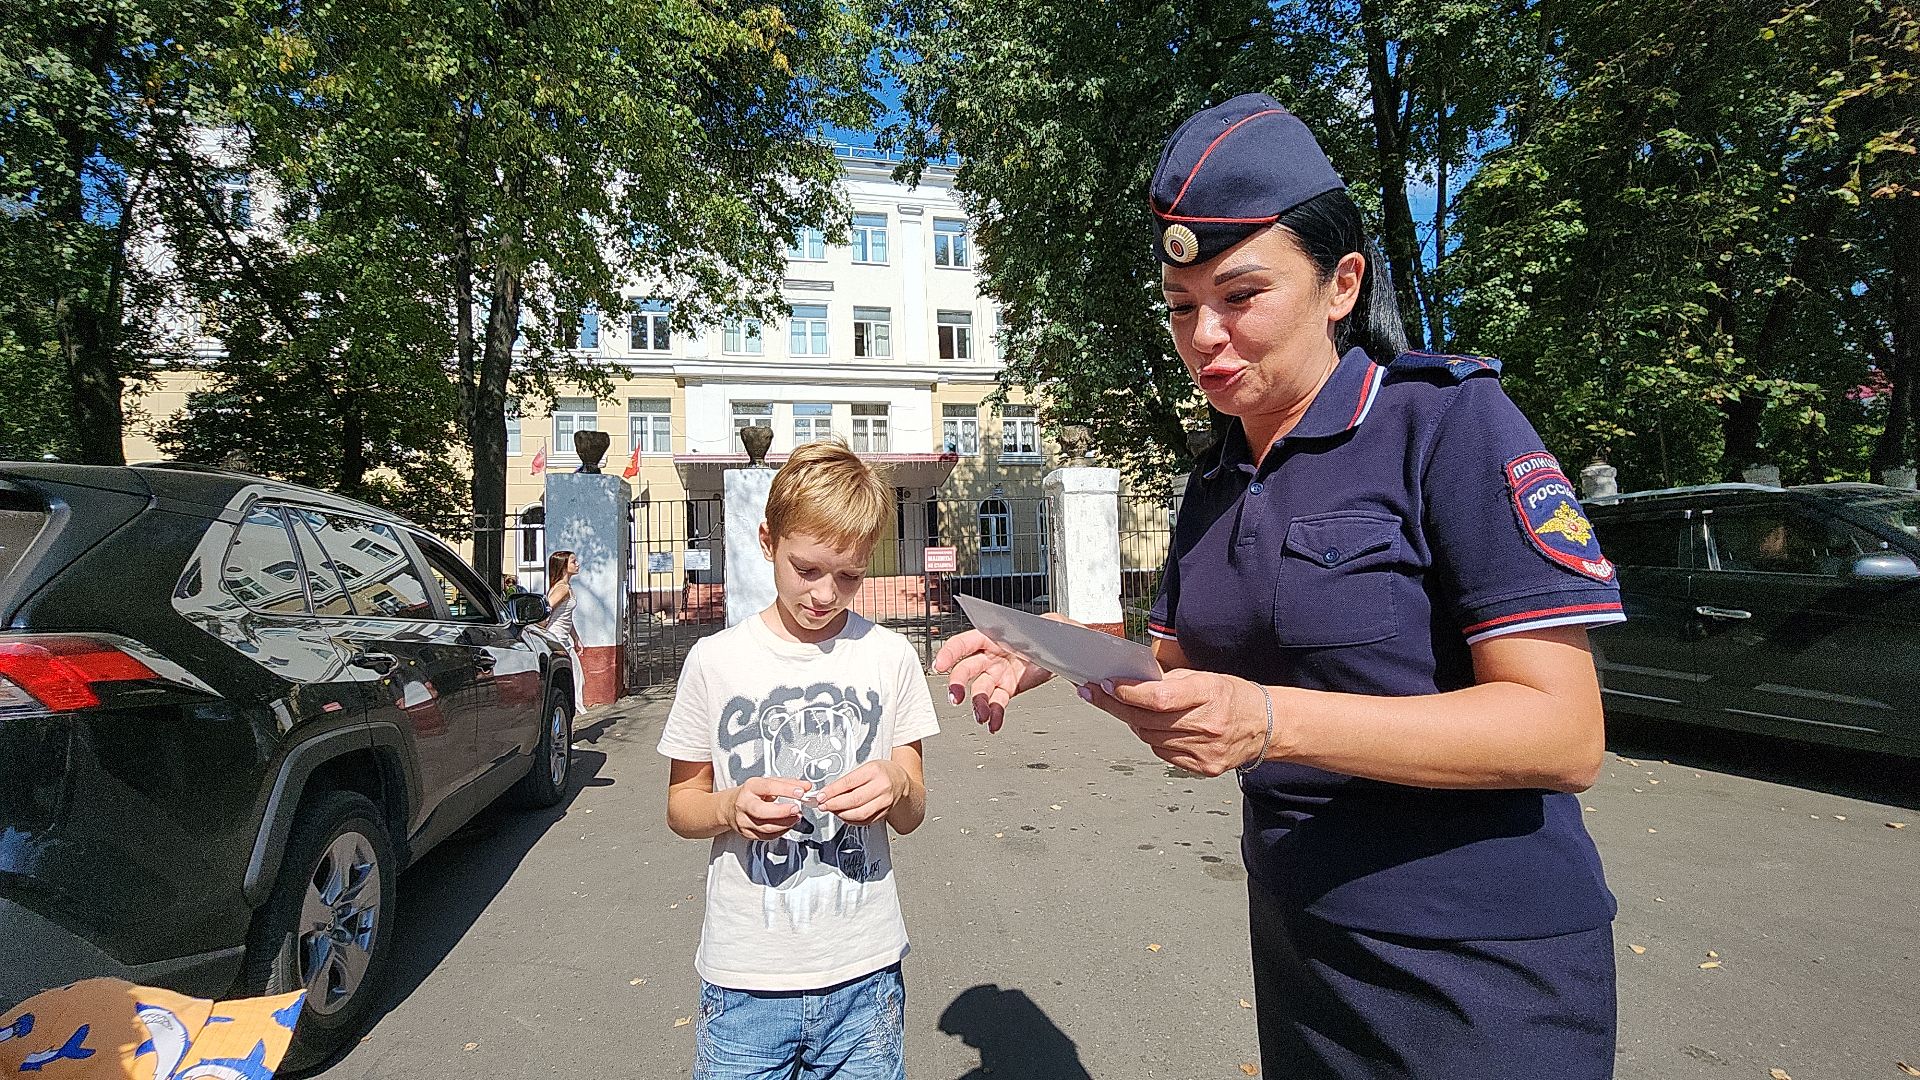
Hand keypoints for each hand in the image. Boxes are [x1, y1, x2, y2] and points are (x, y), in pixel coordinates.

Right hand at [727, 775, 808, 840]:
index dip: (786, 790)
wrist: (730, 807)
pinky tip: (787, 825)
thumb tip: (805, 786)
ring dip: (785, 824)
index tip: (800, 791)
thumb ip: (788, 784)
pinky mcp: (747, 833)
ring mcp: (744, 821)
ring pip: (765, 827)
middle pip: (761, 811)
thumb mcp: (766, 783)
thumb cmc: (750, 794)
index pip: (768, 787)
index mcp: (751, 787)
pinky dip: (780, 832)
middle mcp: (745, 804)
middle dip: (782, 811)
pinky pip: (766, 836)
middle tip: (796, 809)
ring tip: (796, 817)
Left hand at [815, 760, 908, 825]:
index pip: (849, 782)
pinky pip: (865, 821)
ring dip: (841, 814)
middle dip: (834, 804)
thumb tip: (829, 791)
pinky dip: (851, 820)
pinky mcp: (884, 813)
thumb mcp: (866, 767)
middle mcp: (882, 787)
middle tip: (823, 805)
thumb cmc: (883, 772)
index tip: (821, 795)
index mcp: (875, 771)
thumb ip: (849, 779)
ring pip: (859, 813)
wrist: (901, 782)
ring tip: (832, 810)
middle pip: (854, 800)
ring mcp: (885, 802)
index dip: (832, 791)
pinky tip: (844, 815)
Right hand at [932, 617, 1070, 731]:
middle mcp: (990, 655)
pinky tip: (994, 724)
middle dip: (957, 683)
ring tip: (981, 716)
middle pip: (966, 669)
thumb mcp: (1049, 622)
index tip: (940, 664)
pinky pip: (997, 703)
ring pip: (980, 691)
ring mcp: (997, 673)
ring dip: (978, 705)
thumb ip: (1048, 629)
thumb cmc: (1048, 631)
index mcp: (993, 635)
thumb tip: (1054, 640)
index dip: (950, 652)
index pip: (965, 641)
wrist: (1059, 650)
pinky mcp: (1007, 688)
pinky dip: (995, 715)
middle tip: (955, 696)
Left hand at [1082, 670, 1272, 777]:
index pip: (1158, 698)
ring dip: (1132, 721)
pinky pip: (1161, 752)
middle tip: (1095, 694)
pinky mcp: (1201, 767)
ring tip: (1124, 707)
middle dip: (1116, 705)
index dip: (1127, 692)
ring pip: (1149, 738)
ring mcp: (1204, 751)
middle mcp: (1206, 725)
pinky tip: (1151, 726)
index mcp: (1208, 695)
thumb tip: (1131, 681)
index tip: (1107, 684)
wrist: (1264, 727)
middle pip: (1147, 720)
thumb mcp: (1205, 677)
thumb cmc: (1233, 696)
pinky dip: (1151, 738)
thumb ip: (1169, 681)